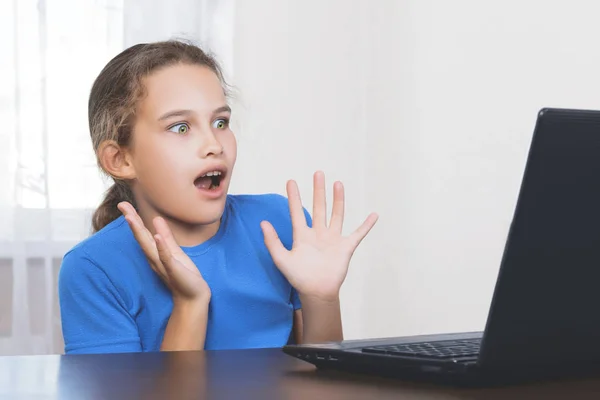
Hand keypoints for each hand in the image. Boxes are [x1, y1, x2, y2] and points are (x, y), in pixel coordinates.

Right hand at [118, 202, 210, 303]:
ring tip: (131, 218)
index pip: (142, 232)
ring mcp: (163, 264)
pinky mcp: (173, 269)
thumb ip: (166, 237)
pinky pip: (166, 257)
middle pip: (141, 237)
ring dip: (140, 232)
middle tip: (121, 205)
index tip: (123, 204)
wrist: (193, 295)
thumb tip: (156, 219)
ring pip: (149, 246)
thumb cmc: (183, 274)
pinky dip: (161, 247)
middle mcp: (155, 258)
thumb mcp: (174, 251)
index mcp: (155, 252)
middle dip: (132, 221)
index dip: (133, 218)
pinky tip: (157, 236)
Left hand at [261, 171, 377, 301]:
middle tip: (318, 173)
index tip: (290, 181)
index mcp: (302, 236)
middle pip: (319, 207)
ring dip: (338, 200)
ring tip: (338, 183)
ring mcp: (333, 240)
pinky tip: (374, 215)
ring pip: (337, 215)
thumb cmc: (299, 278)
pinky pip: (358, 234)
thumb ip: (272, 241)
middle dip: (318, 191)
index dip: (294, 197)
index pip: (297, 212)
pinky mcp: (345, 247)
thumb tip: (263, 223)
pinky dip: (366, 225)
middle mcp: (318, 234)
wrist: (317, 292)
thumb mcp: (282, 259)